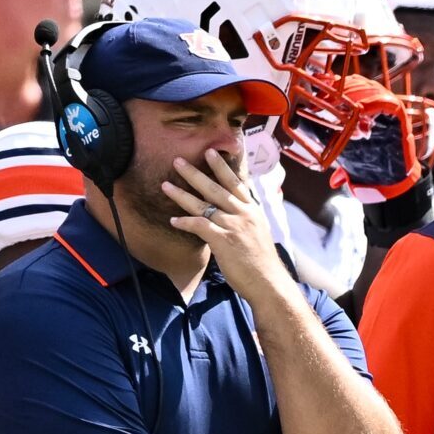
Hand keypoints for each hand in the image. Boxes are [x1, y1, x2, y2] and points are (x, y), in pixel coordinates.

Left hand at [162, 150, 283, 296]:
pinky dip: (185, 222)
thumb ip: (245, 219)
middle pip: (215, 188)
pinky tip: (173, 220)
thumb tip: (234, 214)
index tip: (211, 152)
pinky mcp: (223, 240)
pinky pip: (199, 226)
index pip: (236, 183)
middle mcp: (243, 214)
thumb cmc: (262, 262)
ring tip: (165, 185)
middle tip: (178, 160)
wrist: (268, 282)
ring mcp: (233, 225)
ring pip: (203, 205)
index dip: (222, 167)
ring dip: (182, 194)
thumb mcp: (258, 233)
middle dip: (195, 173)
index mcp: (253, 211)